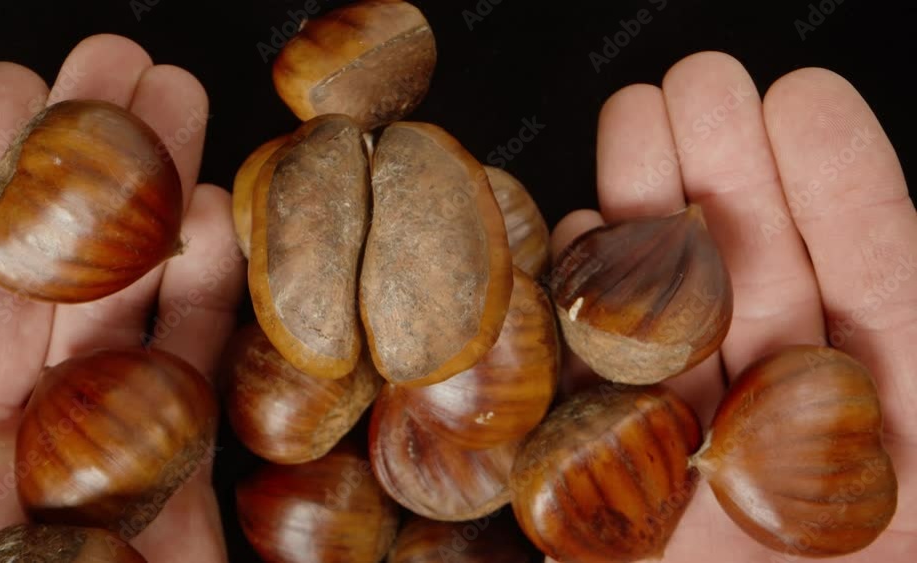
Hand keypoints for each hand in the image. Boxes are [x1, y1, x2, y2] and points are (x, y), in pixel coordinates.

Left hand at [0, 34, 243, 561]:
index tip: (10, 90)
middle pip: (22, 291)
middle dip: (76, 171)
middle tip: (127, 71)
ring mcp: (73, 487)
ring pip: (113, 333)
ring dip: (154, 222)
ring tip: (189, 117)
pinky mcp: (162, 521)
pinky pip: (181, 408)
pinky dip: (205, 321)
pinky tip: (225, 237)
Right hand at [550, 51, 915, 561]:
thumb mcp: (914, 540)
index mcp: (893, 471)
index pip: (883, 307)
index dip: (844, 196)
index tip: (801, 101)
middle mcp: (791, 466)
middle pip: (768, 301)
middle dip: (731, 181)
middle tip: (695, 83)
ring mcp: (694, 485)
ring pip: (675, 336)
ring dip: (651, 224)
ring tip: (632, 120)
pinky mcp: (612, 514)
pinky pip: (598, 404)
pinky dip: (586, 322)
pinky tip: (581, 242)